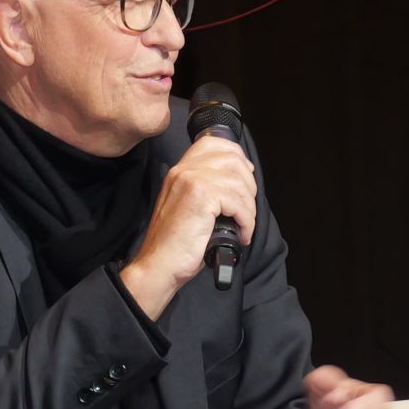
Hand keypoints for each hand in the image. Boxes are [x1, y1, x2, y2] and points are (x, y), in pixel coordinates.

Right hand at [119, 136, 258, 320]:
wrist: (159, 264)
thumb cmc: (177, 243)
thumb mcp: (191, 207)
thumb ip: (207, 189)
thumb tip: (241, 182)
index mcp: (180, 170)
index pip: (213, 143)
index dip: (237, 155)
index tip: (246, 177)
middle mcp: (184, 170)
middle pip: (232, 159)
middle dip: (249, 185)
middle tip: (246, 209)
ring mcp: (191, 181)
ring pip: (239, 182)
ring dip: (249, 207)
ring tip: (243, 225)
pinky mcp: (201, 197)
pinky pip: (238, 202)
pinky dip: (247, 221)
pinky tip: (241, 234)